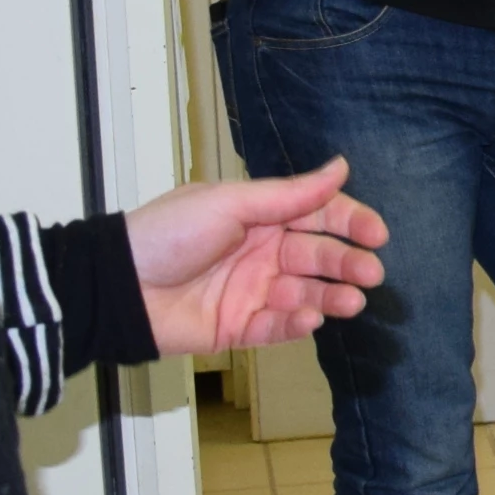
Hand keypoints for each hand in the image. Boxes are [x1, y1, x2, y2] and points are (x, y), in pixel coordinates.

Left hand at [127, 161, 389, 356]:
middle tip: (371, 273)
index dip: (349, 222)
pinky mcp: (239, 328)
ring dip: (331, 297)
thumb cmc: (166, 235)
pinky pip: (277, 328)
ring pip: (305, 294)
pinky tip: (310, 318)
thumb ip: (288, 193)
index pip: (317, 215)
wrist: (118, 287)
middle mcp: (261, 252)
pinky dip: (296, 324)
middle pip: (317, 257)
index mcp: (260, 216)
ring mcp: (252, 292)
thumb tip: (339, 166)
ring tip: (351, 302)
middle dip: (347, 264)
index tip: (376, 234)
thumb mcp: (230, 203)